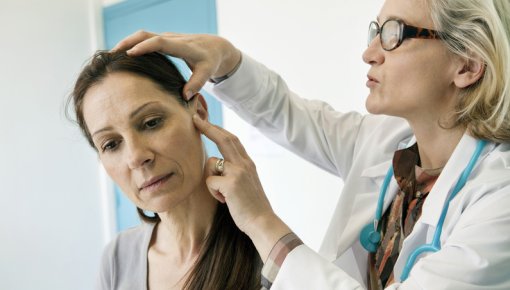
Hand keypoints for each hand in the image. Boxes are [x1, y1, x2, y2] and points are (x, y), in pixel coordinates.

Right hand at [112, 31, 240, 99]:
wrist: (215, 47)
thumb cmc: (211, 61)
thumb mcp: (207, 72)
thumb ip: (197, 84)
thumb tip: (185, 96)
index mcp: (182, 46)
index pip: (159, 42)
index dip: (144, 47)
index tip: (129, 54)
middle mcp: (173, 38)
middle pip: (145, 34)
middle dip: (128, 42)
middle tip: (111, 54)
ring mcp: (167, 37)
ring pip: (143, 35)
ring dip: (127, 42)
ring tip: (112, 55)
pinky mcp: (164, 40)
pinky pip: (145, 39)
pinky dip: (133, 44)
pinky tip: (123, 55)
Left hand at [193, 115, 290, 259]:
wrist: (262, 222)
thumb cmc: (251, 207)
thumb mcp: (245, 183)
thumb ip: (234, 171)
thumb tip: (217, 164)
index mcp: (247, 163)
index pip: (231, 139)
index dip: (217, 129)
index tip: (205, 121)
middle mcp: (244, 163)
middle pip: (223, 138)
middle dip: (207, 126)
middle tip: (194, 118)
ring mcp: (238, 171)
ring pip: (210, 163)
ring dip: (210, 179)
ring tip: (223, 195)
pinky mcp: (231, 183)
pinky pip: (209, 181)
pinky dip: (213, 193)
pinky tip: (225, 201)